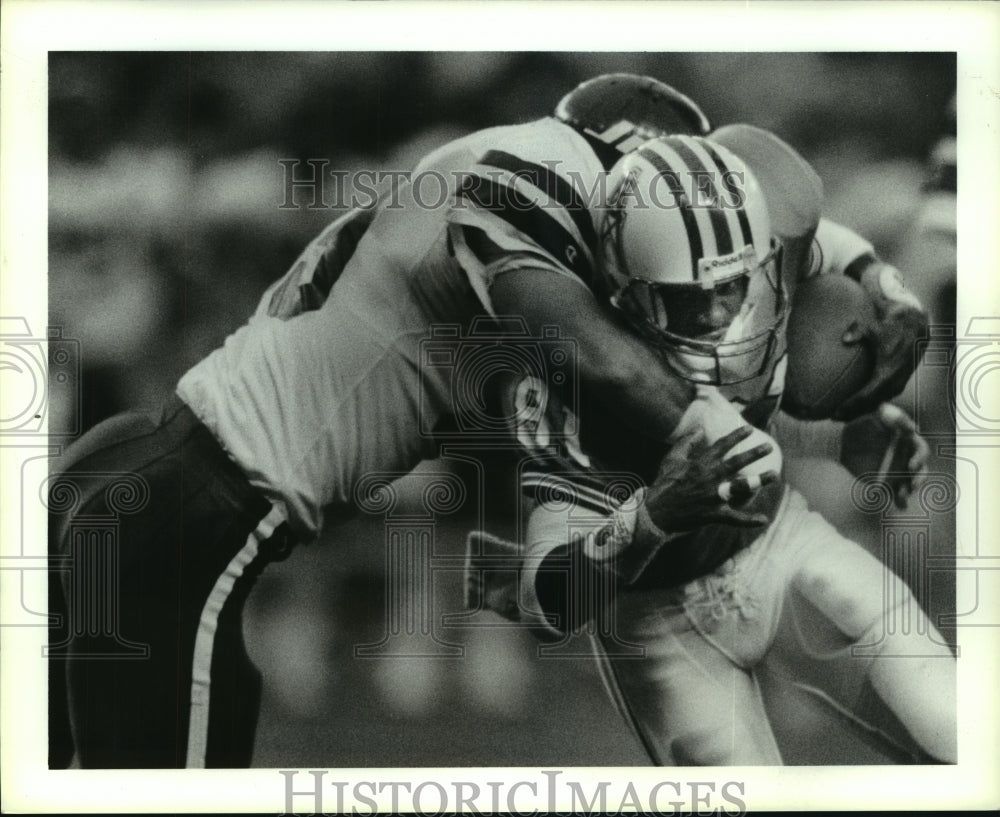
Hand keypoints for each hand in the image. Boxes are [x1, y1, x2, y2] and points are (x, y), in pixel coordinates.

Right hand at [644, 425, 779, 532]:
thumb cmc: (664, 484)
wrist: (656, 511)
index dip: (736, 436)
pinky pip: (734, 518)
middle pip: (736, 462)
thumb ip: (686, 443)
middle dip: (754, 453)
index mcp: (700, 464)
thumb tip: (699, 429)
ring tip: (774, 475)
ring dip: (759, 480)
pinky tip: (764, 519)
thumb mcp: (671, 459)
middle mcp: (709, 477)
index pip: (721, 446)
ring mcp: (713, 496)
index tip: (749, 429)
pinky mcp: (714, 514)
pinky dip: (749, 520)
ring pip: (741, 487)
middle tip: (769, 447)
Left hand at [833, 262, 928, 420]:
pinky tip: (858, 405)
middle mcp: (896, 379)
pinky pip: (885, 396)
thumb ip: (857, 330)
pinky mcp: (902, 379)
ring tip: (843, 415)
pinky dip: (871, 402)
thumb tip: (845, 340)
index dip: (851, 406)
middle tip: (834, 417)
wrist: (917, 321)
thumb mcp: (873, 323)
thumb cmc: (890, 321)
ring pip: (880, 402)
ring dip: (863, 410)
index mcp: (888, 369)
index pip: (867, 395)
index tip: (835, 412)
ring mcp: (901, 380)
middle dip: (854, 412)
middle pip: (872, 404)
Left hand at [841, 403, 929, 508]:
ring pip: (910, 483)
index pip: (920, 450)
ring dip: (908, 491)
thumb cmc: (864, 422)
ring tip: (902, 497)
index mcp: (907, 441)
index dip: (919, 458)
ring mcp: (897, 470)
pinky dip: (900, 500)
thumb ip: (895, 416)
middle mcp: (906, 457)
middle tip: (911, 485)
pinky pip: (896, 492)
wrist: (842, 438)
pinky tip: (900, 504)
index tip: (911, 465)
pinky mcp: (886, 481)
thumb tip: (913, 429)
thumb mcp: (879, 413)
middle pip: (920, 470)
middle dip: (919, 478)